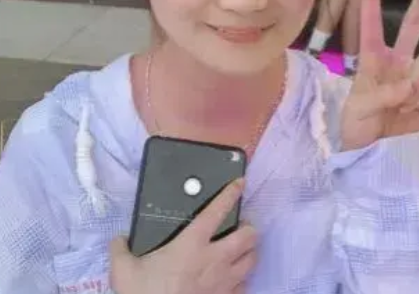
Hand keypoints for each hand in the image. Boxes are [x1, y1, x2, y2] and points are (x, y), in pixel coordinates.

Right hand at [110, 179, 256, 293]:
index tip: (240, 183)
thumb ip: (121, 250)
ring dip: (249, 252)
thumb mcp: (123, 271)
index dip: (230, 193)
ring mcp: (224, 281)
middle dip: (249, 228)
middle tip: (240, 227)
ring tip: (241, 250)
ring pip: (252, 259)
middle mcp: (214, 259)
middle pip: (248, 235)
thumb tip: (118, 240)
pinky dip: (242, 279)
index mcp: (192, 244)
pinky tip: (233, 279)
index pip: (217, 211)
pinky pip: (245, 285)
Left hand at [341, 0, 418, 150]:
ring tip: (399, 105)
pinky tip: (406, 115)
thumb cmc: (352, 118)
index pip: (370, 24)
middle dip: (418, 14)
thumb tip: (411, 86)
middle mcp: (396, 62)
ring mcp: (412, 79)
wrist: (364, 144)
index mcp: (373, 58)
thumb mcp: (359, 107)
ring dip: (416, 86)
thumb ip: (385, 94)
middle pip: (410, 32)